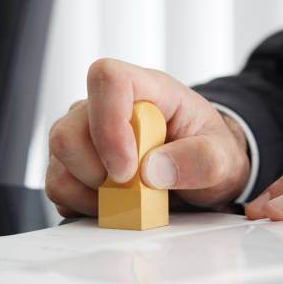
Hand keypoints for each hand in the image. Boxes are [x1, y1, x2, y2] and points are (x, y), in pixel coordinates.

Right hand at [46, 58, 249, 216]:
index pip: (108, 79)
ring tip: (131, 197)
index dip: (109, 124)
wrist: (203, 166)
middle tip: (135, 188)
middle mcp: (107, 106)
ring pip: (60, 161)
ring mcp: (86, 133)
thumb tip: (152, 171)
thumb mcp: (223, 157)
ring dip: (92, 193)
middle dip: (98, 173)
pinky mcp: (75, 163)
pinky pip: (59, 186)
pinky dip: (84, 204)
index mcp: (148, 89)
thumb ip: (200, 160)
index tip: (127, 169)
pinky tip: (116, 201)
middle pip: (68, 130)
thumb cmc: (209, 151)